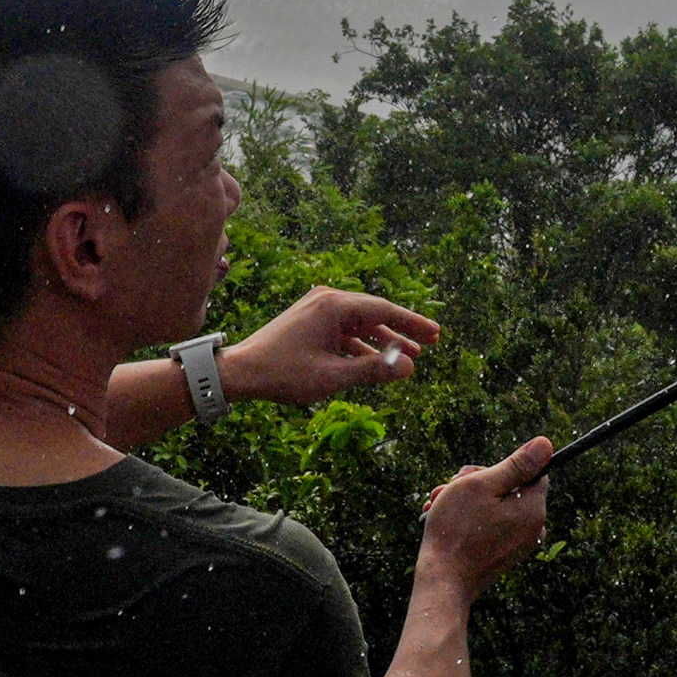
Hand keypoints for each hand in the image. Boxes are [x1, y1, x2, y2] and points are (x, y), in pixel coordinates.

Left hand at [224, 286, 443, 408]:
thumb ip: (373, 370)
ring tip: (410, 357)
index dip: (412, 323)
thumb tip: (409, 367)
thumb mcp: (332, 376)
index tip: (436, 334)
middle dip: (403, 330)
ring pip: (361, 323)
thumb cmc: (283, 374)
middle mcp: (327, 300)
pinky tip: (376, 362)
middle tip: (432, 342)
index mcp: (333, 306)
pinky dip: (362, 345)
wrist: (240, 371)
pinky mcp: (309, 321)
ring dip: (384, 340)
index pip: (384, 310)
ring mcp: (317, 309)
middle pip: (375, 312)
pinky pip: (344, 331)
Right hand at [417, 437, 552, 591]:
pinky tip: (445, 521)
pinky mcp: (503, 555)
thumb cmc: (458, 529)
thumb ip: (517, 464)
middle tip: (449, 491)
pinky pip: (491, 526)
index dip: (499, 468)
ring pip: (495, 506)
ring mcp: (518, 544)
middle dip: (476, 483)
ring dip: (467, 500)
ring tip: (439, 506)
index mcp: (533, 509)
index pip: (529, 472)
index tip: (474, 477)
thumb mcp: (483, 485)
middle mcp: (533, 528)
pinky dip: (470, 520)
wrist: (442, 580)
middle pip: (510, 488)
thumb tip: (547, 444)